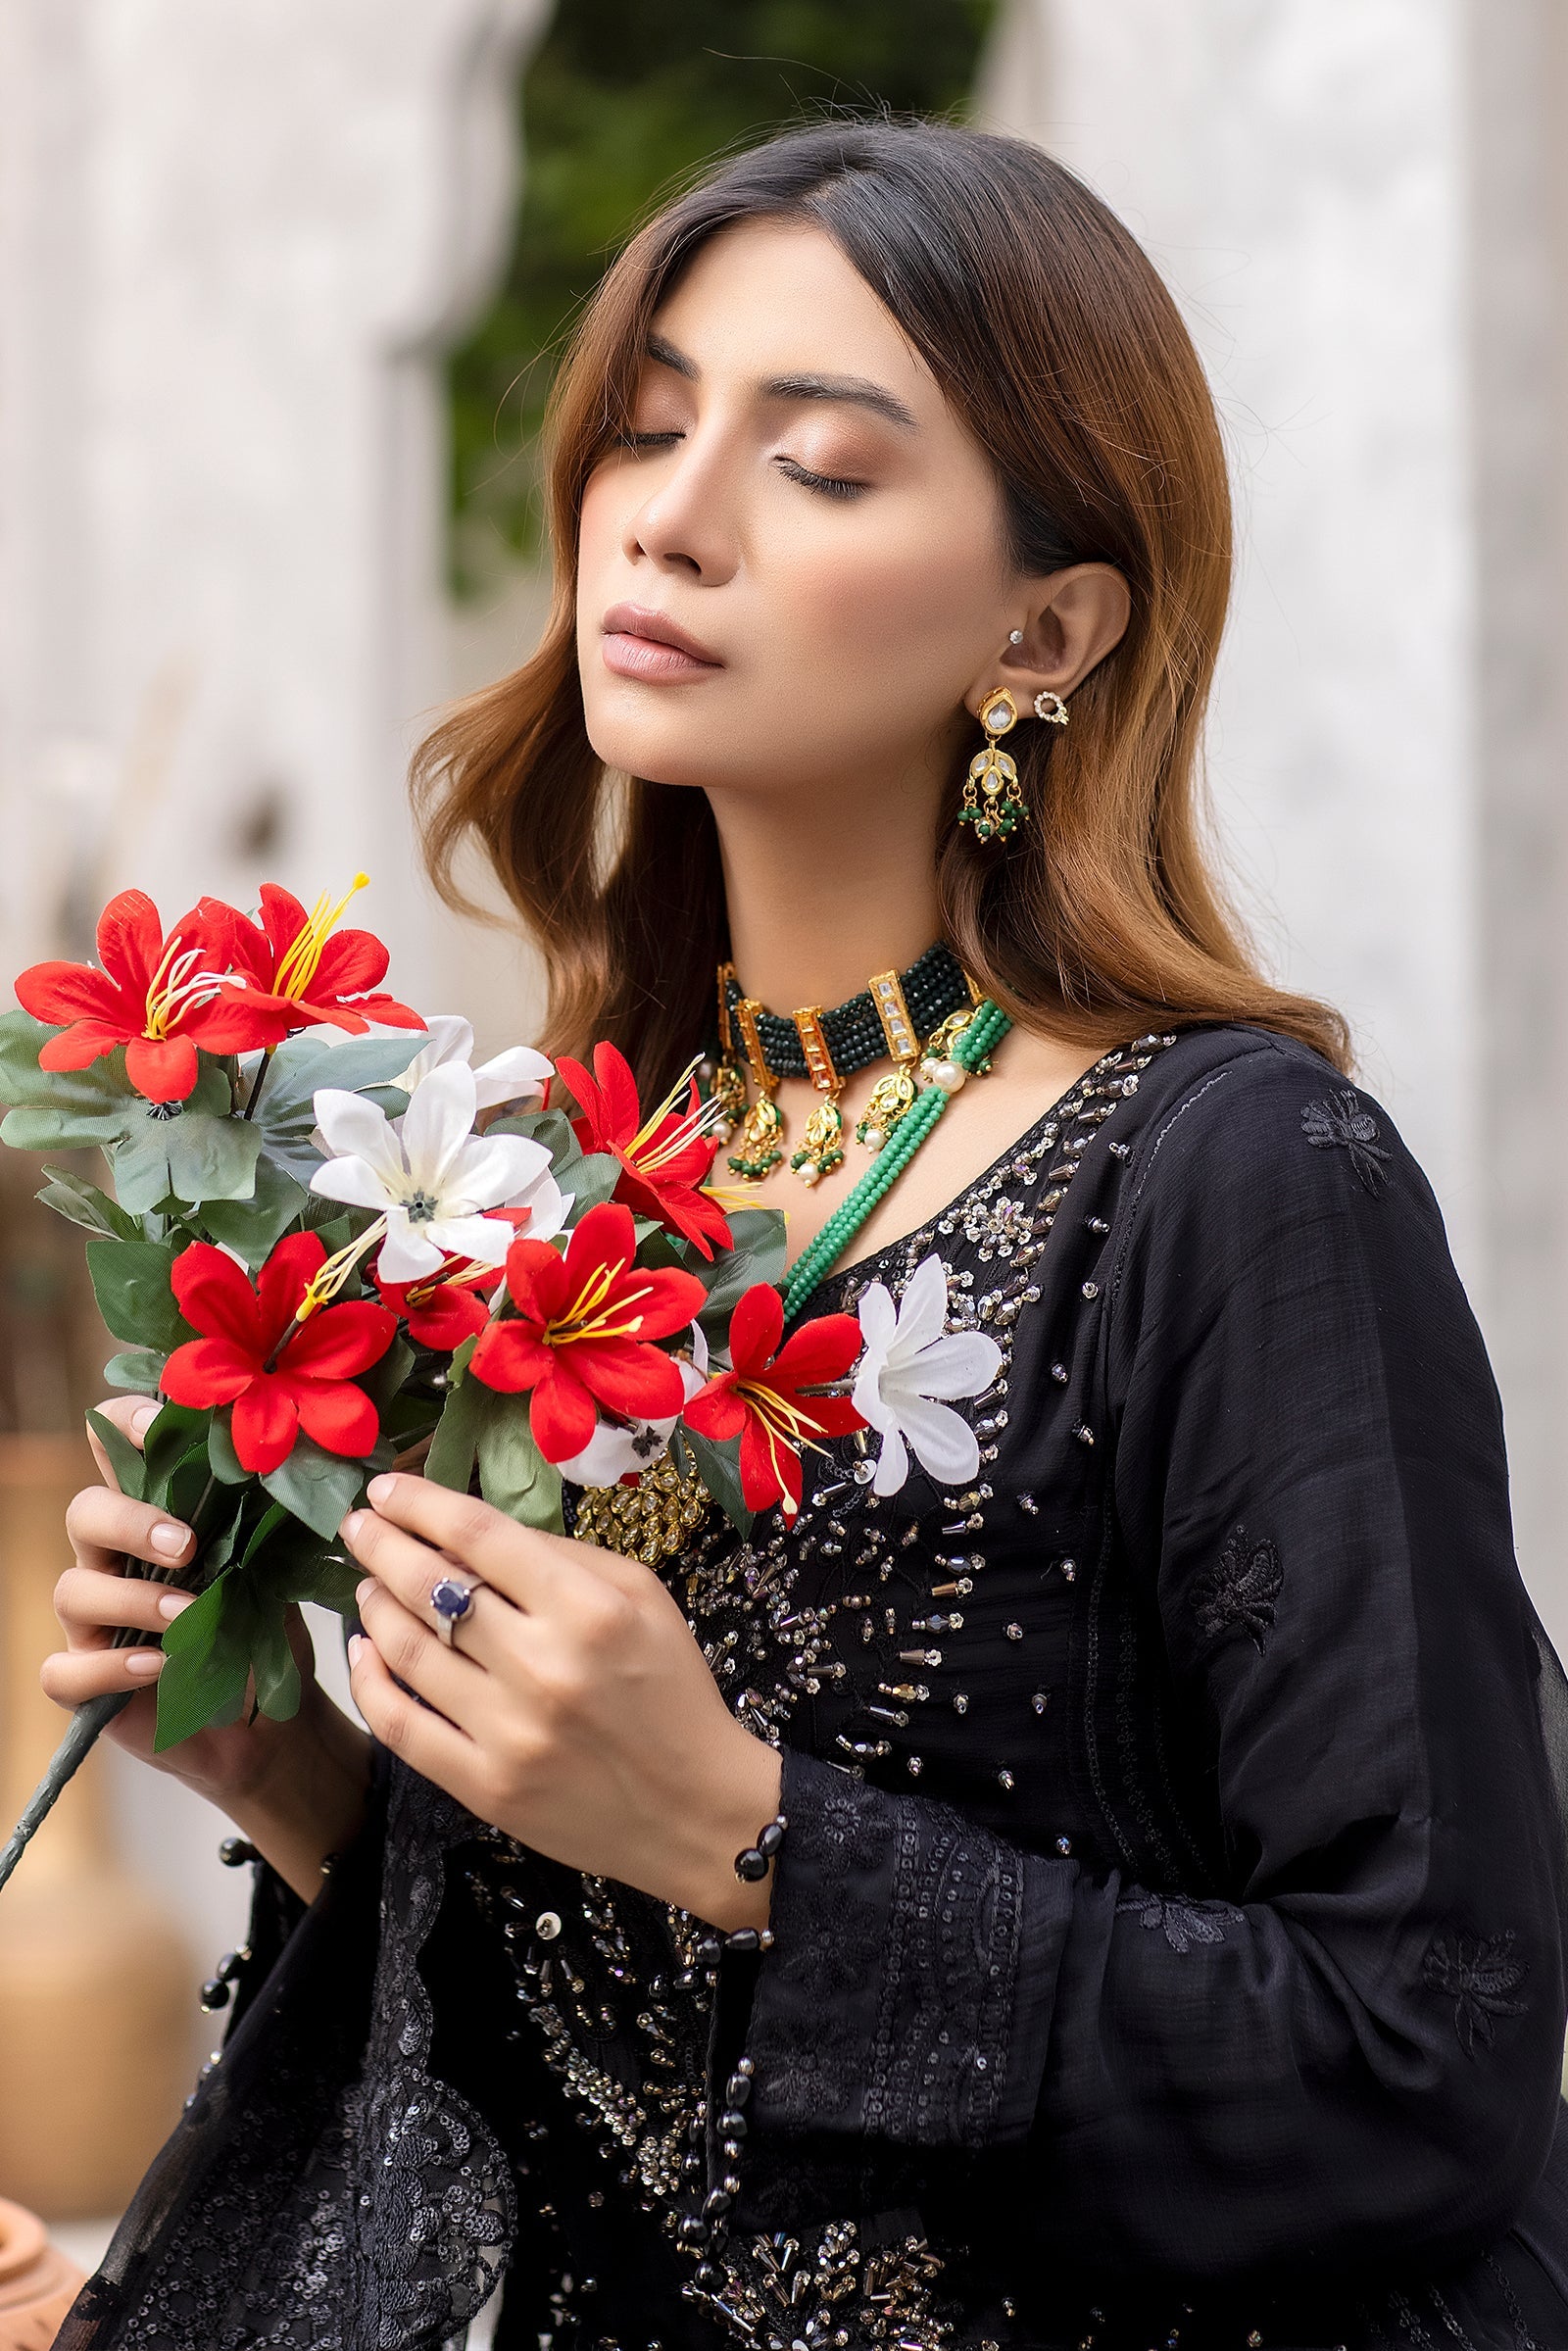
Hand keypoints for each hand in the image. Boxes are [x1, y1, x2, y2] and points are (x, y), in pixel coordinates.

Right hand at [44, 1395, 370, 1895]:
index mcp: (155, 1514)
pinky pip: (64, 1670)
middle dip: (131, 1521)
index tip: (158, 1424)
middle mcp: (114, 1559)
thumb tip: (293, 1460)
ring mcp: (94, 1621)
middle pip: (84, 1513)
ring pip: (72, 1588)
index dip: (123, 1425)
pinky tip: (159, 1665)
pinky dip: (109, 1668)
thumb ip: (262, 1519)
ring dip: (132, 1598)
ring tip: (187, 1613)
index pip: (112, 1447)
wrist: (271, 1722)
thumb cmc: (265, 1630)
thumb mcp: (273, 1567)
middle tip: (187, 1544)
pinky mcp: (88, 1681)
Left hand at [343, 1474, 782, 1931]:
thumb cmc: (671, 1689)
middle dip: (381, 1545)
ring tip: (366, 1585)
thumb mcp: (643, 1597)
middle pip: (431, 1587)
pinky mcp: (484, 1788)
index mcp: (589, 1609)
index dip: (421, 1504)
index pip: (480, 1536)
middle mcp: (543, 1666)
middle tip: (357, 1526)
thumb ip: (561, 1554)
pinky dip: (369, 1683)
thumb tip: (469, 1533)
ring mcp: (509, 1733)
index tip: (386, 1490)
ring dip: (374, 1608)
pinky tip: (363, 1652)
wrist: (696, 1808)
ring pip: (407, 1652)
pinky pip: (401, 1727)